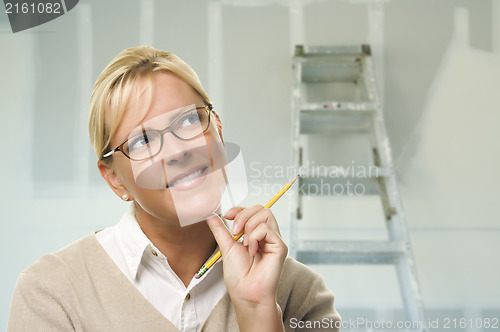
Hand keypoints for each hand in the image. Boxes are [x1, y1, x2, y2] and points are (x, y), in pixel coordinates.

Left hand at [206, 205, 286, 330]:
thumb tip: (211, 214)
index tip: (227, 215)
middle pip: (260, 208)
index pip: (253, 210)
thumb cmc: (239, 276)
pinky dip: (255, 237)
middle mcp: (267, 235)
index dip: (240, 209)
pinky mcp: (280, 246)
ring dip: (248, 226)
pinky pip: (266, 228)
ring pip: (265, 214)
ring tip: (244, 244)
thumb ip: (220, 229)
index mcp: (256, 234)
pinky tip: (252, 250)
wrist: (246, 294)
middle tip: (234, 232)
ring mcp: (274, 240)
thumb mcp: (226, 247)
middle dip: (243, 215)